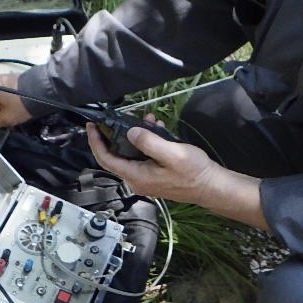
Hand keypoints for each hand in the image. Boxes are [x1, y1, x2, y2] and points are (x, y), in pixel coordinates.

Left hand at [85, 116, 267, 230]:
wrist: (211, 186)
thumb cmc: (193, 172)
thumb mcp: (171, 153)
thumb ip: (149, 142)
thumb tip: (130, 133)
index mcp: (136, 176)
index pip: (106, 159)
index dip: (95, 142)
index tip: (91, 126)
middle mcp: (137, 179)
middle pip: (115, 156)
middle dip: (117, 134)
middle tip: (120, 117)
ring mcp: (146, 178)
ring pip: (131, 153)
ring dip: (135, 135)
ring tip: (146, 118)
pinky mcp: (154, 174)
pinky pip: (143, 155)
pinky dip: (146, 141)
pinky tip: (156, 128)